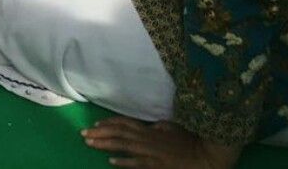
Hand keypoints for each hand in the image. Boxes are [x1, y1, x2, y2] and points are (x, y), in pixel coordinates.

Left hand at [81, 117, 243, 168]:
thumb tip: (152, 125)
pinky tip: (111, 161)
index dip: (108, 123)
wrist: (205, 155)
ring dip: (105, 144)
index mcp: (150, 129)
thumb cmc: (189, 142)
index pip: (124, 123)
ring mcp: (150, 151)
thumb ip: (159, 127)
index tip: (94, 124)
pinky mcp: (156, 164)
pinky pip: (137, 163)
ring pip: (123, 146)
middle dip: (99, 133)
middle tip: (82, 133)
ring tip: (89, 143)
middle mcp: (147, 138)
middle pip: (118, 133)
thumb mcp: (172, 129)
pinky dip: (124, 161)